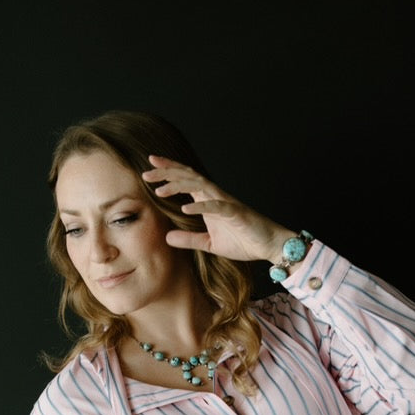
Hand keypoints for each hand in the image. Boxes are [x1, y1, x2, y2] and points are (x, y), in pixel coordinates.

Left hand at [142, 156, 293, 264]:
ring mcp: (225, 202)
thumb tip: (167, 238)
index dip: (168, 172)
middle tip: (146, 172)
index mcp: (208, 201)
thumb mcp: (210, 243)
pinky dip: (200, 206)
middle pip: (188, 177)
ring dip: (178, 185)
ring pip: (199, 185)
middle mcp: (215, 196)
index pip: (185, 181)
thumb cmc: (244, 241)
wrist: (269, 245)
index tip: (149, 169)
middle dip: (167, 173)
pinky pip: (215, 206)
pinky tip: (184, 209)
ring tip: (160, 189)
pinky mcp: (235, 213)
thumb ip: (189, 239)